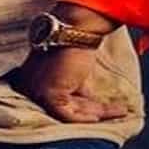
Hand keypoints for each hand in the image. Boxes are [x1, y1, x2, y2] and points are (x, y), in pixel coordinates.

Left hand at [12, 47, 126, 122]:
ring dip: (96, 113)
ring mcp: (36, 91)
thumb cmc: (74, 45)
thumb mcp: (74, 73)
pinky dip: (85, 118)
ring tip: (120, 111)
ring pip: (69, 111)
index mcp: (31, 80)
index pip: (58, 100)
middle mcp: (28, 87)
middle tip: (114, 112)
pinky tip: (101, 117)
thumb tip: (91, 106)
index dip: (82, 108)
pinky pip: (67, 115)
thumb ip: (77, 90)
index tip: (101, 113)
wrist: (75, 30)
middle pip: (65, 107)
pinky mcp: (47, 94)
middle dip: (92, 111)